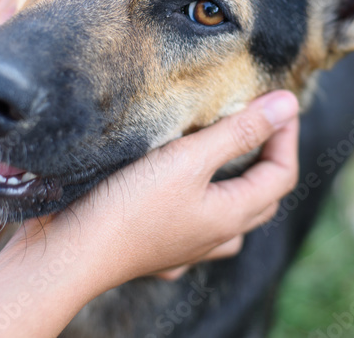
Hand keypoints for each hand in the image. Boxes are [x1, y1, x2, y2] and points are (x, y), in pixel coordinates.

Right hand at [5, 90, 300, 288]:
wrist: (64, 253)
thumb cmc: (126, 205)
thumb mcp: (188, 158)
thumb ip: (238, 132)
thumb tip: (289, 104)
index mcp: (230, 215)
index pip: (281, 173)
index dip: (286, 134)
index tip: (278, 99)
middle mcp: (213, 236)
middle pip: (260, 197)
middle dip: (268, 157)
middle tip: (259, 120)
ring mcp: (184, 247)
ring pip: (229, 219)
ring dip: (236, 188)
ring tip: (227, 158)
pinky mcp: (154, 247)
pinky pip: (192, 232)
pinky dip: (199, 209)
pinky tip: (184, 197)